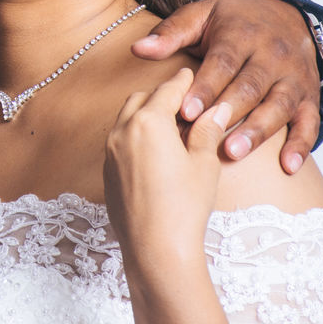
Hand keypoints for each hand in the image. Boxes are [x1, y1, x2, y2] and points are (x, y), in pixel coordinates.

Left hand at [104, 68, 231, 266]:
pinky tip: (155, 152)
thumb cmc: (185, 206)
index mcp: (148, 121)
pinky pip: (119, 142)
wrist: (156, 248)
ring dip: (145, 116)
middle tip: (184, 105)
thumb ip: (207, 131)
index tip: (190, 74)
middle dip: (161, 97)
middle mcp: (122, 130)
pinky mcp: (106, 171)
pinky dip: (135, 136)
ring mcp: (110, 151)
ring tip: (171, 128)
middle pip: (141, 100)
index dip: (183, 82)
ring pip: (126, 119)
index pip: (168, 90)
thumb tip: (216, 109)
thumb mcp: (204, 164)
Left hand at [131, 0, 319, 173]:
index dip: (205, 87)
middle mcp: (272, 54)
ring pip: (279, 106)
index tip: (185, 111)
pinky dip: (302, 145)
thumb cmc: (231, 22)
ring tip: (233, 153)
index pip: (223, 63)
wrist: (284, 15)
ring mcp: (294, 77)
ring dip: (258, 131)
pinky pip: (310, 122)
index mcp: (242, 34)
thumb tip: (138, 49)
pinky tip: (288, 168)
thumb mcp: (200, 16)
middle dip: (228, 111)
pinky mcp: (309, 97)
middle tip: (204, 135)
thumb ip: (170, 33)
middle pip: (250, 86)